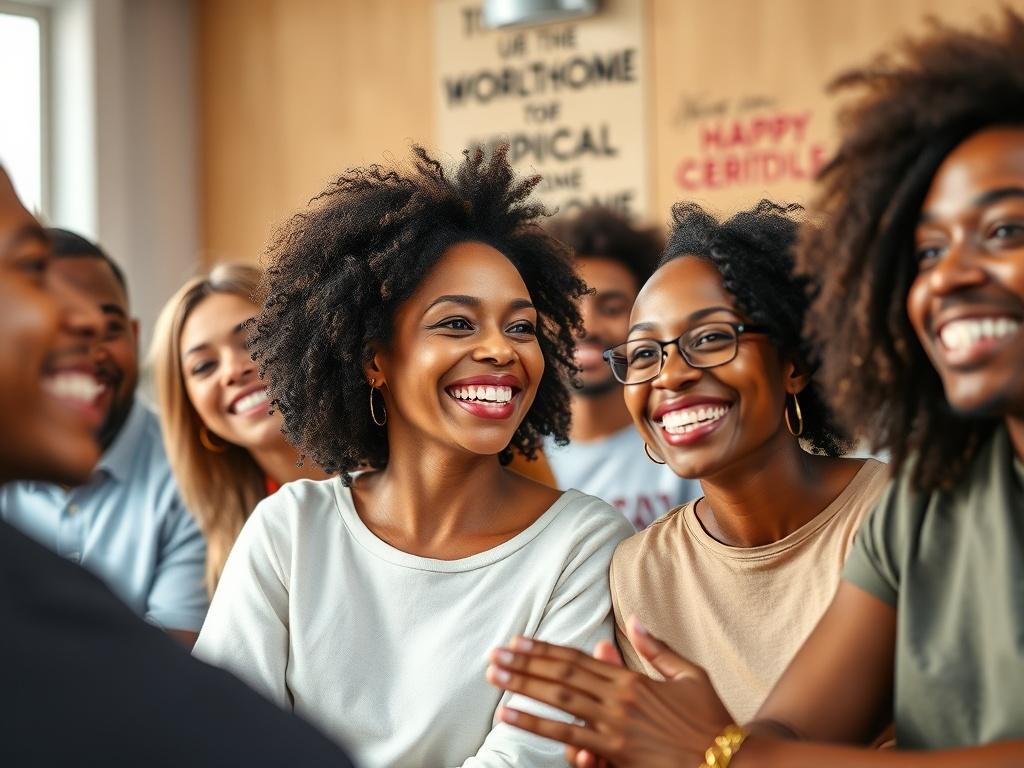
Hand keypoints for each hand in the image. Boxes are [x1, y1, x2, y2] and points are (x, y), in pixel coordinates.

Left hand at [486, 616, 734, 767]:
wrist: (728, 760)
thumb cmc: (711, 720)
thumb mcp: (690, 676)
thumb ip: (657, 649)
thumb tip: (634, 619)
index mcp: (633, 679)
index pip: (578, 659)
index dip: (546, 649)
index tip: (519, 641)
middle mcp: (619, 699)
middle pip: (562, 677)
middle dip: (524, 665)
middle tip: (493, 656)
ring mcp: (615, 727)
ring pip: (559, 703)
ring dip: (522, 689)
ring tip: (494, 681)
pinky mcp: (616, 753)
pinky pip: (569, 737)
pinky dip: (538, 725)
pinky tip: (513, 716)